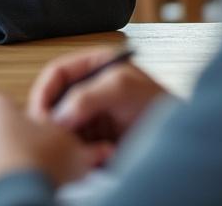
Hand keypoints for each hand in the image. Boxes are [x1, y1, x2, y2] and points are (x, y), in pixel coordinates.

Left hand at [0, 93, 99, 205]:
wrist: (16, 202)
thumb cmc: (42, 171)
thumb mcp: (74, 150)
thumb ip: (82, 144)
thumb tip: (101, 149)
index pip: (11, 110)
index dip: (28, 129)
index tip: (39, 145)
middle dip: (6, 146)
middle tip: (29, 167)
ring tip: (16, 185)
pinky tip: (1, 195)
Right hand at [26, 48, 170, 155]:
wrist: (181, 140)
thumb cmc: (161, 107)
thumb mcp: (124, 89)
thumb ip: (88, 95)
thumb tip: (59, 113)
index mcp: (94, 66)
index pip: (57, 73)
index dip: (44, 91)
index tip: (40, 112)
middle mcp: (90, 88)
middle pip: (55, 99)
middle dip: (52, 117)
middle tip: (51, 134)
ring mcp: (92, 113)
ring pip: (62, 124)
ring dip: (63, 137)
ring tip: (73, 148)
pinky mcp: (95, 137)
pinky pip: (74, 143)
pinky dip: (75, 150)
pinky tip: (87, 156)